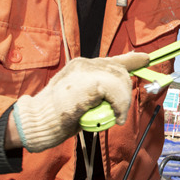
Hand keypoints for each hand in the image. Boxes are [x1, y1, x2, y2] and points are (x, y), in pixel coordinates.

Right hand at [12, 52, 148, 152]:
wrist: (33, 122)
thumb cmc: (55, 115)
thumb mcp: (80, 99)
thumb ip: (97, 92)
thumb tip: (115, 95)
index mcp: (82, 66)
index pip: (112, 59)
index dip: (131, 59)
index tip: (145, 58)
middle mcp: (84, 63)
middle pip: (120, 70)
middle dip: (126, 91)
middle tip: (119, 112)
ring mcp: (85, 71)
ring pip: (120, 78)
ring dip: (123, 100)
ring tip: (116, 116)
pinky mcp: (87, 82)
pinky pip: (116, 89)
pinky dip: (120, 104)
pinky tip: (116, 116)